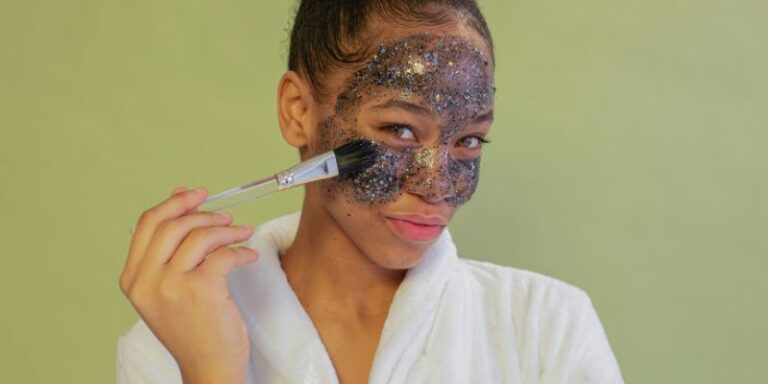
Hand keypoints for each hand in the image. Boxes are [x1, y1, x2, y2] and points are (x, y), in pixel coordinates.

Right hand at [119, 187, 258, 383]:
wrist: (207, 366)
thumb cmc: (193, 327)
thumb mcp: (169, 287)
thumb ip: (170, 246)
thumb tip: (180, 196)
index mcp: (133, 278)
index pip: (147, 223)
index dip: (174, 203)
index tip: (196, 194)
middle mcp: (146, 281)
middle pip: (172, 224)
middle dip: (203, 213)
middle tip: (226, 217)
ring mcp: (171, 286)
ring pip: (200, 236)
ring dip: (226, 230)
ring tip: (241, 233)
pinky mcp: (201, 290)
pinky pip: (224, 254)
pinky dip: (241, 250)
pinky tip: (248, 256)